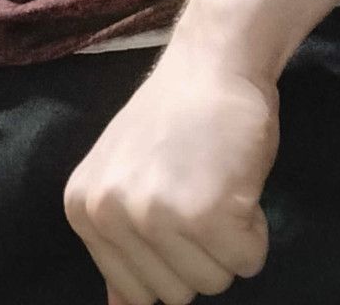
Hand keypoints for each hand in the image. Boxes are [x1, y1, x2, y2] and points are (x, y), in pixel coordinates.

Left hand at [62, 44, 277, 303]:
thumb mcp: (125, 174)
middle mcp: (110, 213)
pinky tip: (238, 182)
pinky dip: (256, 230)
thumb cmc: (176, 117)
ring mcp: (156, 214)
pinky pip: (249, 260)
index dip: (168, 257)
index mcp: (83, 209)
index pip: (133, 293)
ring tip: (217, 182)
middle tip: (200, 189)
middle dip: (200, 252)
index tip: (175, 205)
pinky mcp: (207, 212)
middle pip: (174, 295)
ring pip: (214, 282)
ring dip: (229, 241)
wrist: (215, 59)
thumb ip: (119, 242)